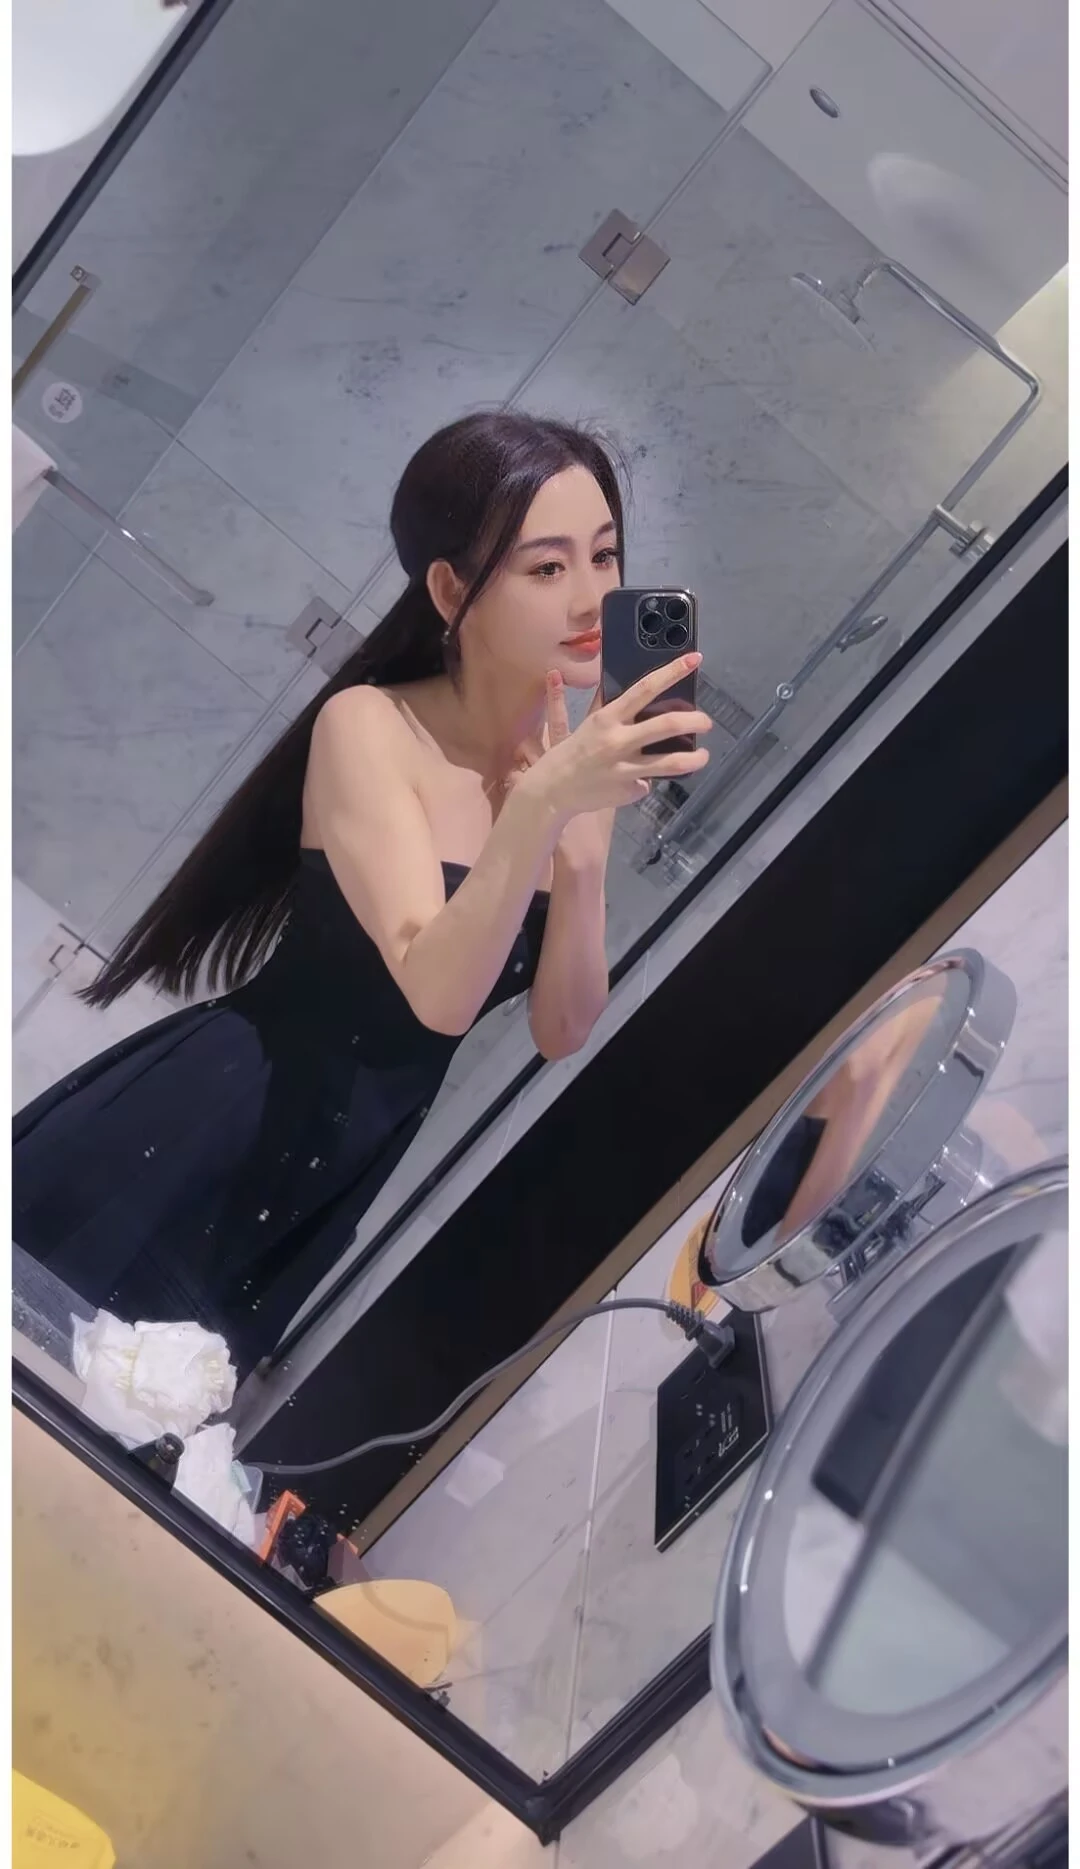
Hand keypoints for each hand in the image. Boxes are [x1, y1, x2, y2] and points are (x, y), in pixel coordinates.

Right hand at [519, 658, 711, 824]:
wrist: (550, 792)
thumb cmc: (567, 754)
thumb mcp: (584, 724)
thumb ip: (603, 704)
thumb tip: (615, 682)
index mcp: (608, 718)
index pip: (645, 689)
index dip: (672, 672)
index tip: (694, 660)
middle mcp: (618, 741)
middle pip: (667, 724)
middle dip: (695, 720)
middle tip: (706, 722)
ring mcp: (625, 768)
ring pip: (672, 763)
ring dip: (694, 758)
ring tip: (703, 755)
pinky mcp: (628, 790)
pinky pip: (648, 783)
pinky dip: (648, 781)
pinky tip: (642, 780)